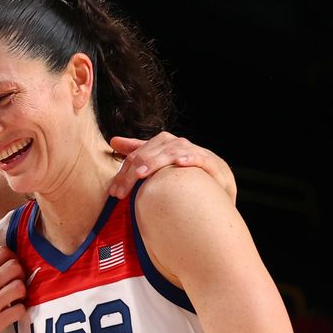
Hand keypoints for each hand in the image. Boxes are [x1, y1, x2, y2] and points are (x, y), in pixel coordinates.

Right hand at [0, 246, 25, 332]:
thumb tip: (8, 269)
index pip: (2, 252)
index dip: (14, 259)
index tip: (14, 270)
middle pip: (14, 266)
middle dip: (22, 275)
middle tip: (18, 286)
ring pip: (19, 287)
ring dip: (24, 294)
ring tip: (17, 300)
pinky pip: (20, 310)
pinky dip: (21, 312)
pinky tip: (14, 314)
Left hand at [109, 132, 237, 202]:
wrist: (218, 180)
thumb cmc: (184, 171)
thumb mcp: (159, 162)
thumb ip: (138, 151)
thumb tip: (113, 140)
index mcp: (161, 144)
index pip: (137, 155)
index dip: (124, 173)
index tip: (114, 192)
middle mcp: (176, 144)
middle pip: (149, 153)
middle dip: (133, 172)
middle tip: (121, 191)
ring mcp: (193, 152)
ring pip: (170, 152)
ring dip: (156, 162)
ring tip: (142, 173)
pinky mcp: (210, 162)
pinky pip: (199, 158)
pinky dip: (189, 158)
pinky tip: (179, 163)